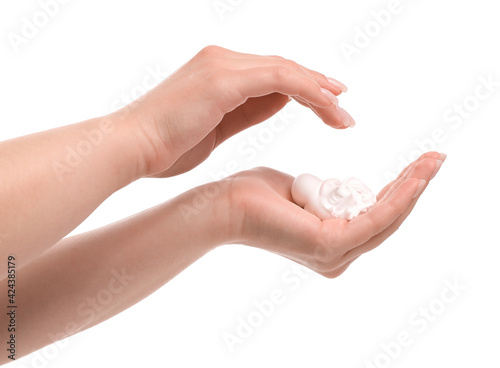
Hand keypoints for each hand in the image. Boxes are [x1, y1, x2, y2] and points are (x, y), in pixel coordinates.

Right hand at [117, 45, 352, 177]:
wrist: (130, 147)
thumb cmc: (165, 146)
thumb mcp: (215, 127)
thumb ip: (245, 111)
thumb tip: (277, 102)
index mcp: (219, 72)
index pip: (273, 75)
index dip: (304, 88)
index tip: (327, 105)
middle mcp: (223, 61)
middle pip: (284, 69)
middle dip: (318, 88)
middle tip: (343, 107)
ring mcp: (223, 67)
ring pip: (286, 70)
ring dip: (319, 90)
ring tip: (342, 113)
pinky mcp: (223, 79)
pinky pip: (279, 79)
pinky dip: (307, 90)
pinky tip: (327, 105)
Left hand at [221, 152, 444, 277]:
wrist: (225, 204)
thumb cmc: (256, 196)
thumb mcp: (303, 191)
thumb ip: (324, 194)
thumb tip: (335, 188)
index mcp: (331, 243)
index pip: (376, 216)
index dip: (400, 190)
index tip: (419, 165)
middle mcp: (337, 256)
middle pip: (388, 219)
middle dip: (414, 187)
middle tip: (436, 159)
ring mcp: (335, 254)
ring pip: (387, 218)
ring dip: (413, 188)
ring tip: (433, 161)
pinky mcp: (331, 245)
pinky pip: (374, 217)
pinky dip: (398, 196)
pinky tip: (415, 175)